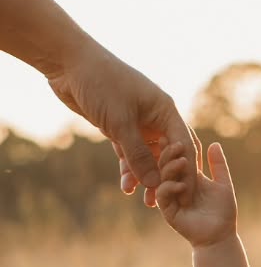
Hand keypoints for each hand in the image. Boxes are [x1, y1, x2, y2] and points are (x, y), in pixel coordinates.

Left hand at [48, 36, 194, 206]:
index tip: (186, 194)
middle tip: (165, 202)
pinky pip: (129, 153)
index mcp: (165, 110)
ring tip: (144, 201)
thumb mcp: (120, 123)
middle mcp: (155, 117)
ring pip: (148, 156)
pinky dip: (129, 169)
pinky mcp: (119, 126)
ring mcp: (137, 122)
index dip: (185, 171)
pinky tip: (126, 186)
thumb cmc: (100, 84)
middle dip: (166, 178)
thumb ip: (138, 155)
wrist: (68, 63)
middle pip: (168, 153)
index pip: (183, 145)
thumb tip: (154, 184)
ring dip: (146, 177)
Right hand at [156, 138, 237, 246]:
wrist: (220, 236)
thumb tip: (215, 143)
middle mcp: (175, 185)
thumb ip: (218, 166)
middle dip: (170, 154)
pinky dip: (170, 188)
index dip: (177, 147)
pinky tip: (181, 184)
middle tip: (176, 144)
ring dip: (171, 169)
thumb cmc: (223, 212)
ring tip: (182, 162)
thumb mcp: (223, 185)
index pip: (178, 157)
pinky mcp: (168, 211)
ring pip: (162, 178)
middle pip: (166, 165)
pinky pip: (163, 196)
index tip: (178, 133)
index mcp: (187, 177)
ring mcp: (170, 197)